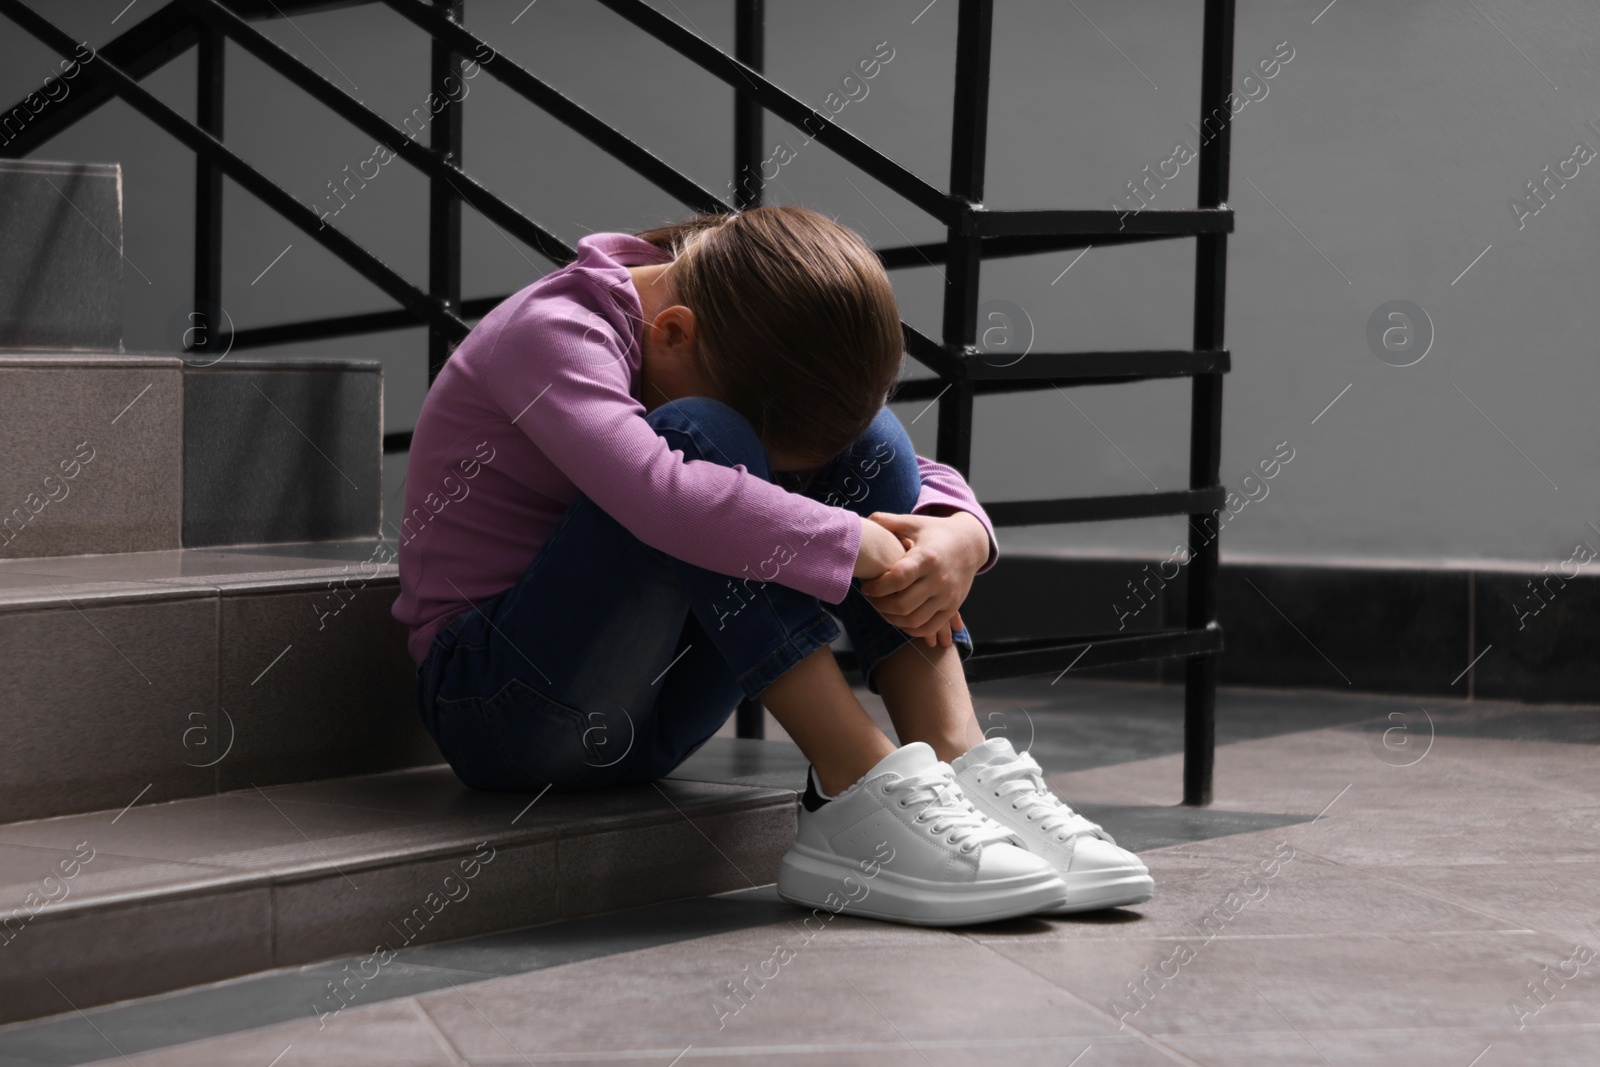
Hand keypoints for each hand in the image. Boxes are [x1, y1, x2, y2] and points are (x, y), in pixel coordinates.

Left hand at [858, 510, 987, 644]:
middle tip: (871, 598)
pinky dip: (911, 629)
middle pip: (903, 604)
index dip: (877, 587)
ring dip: (892, 618)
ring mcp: (947, 596)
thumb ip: (889, 521)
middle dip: (880, 605)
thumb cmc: (936, 532)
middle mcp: (939, 579)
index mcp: (927, 557)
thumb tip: (866, 519)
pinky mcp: (952, 607)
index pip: (898, 579)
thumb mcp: (915, 523)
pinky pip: (929, 627)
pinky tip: (899, 618)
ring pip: (914, 620)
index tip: (866, 586)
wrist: (971, 544)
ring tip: (882, 608)